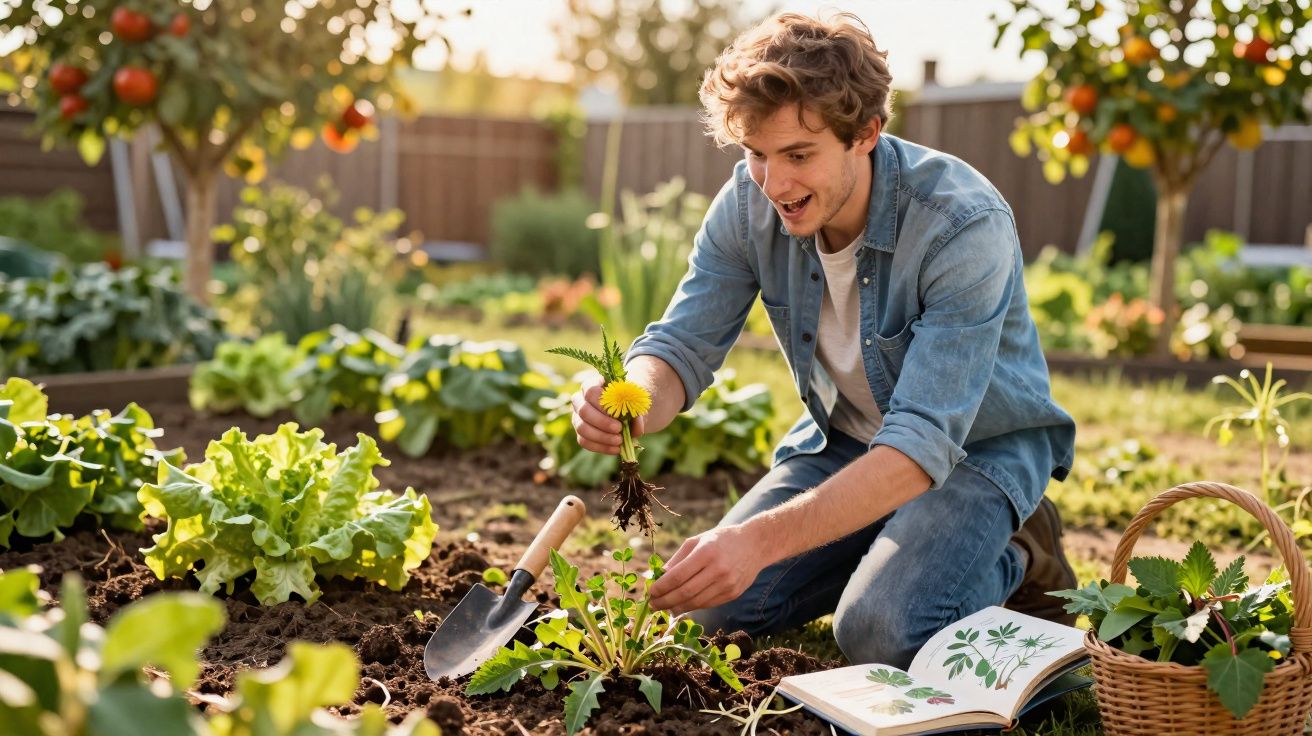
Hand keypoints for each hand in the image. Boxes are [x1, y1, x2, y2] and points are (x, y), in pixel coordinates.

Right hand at [570, 372, 644, 454]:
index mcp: (591, 385)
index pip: (590, 390)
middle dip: (602, 422)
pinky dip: (601, 447)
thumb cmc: (628, 401)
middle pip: (583, 410)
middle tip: (619, 428)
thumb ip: (636, 411)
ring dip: (601, 436)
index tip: (617, 411)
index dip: (601, 402)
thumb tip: (635, 425)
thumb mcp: (635, 402)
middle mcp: (580, 400)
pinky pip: (584, 442)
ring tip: (619, 440)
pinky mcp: (581, 433)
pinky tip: (616, 449)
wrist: (626, 412)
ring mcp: (578, 417)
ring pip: (581, 428)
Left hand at [648, 525, 764, 615]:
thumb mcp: (697, 540)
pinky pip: (708, 604)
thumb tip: (659, 577)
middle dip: (665, 601)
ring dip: (677, 607)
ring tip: (664, 607)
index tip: (650, 592)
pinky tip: (681, 606)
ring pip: (696, 602)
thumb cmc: (720, 540)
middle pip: (685, 592)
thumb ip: (677, 559)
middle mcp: (717, 569)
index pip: (678, 576)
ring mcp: (727, 584)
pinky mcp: (733, 594)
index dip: (662, 587)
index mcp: (706, 552)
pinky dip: (692, 607)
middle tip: (653, 605)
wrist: (755, 545)